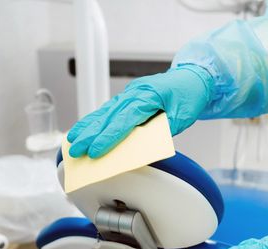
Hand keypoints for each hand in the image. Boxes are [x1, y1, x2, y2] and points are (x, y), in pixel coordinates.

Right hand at [67, 65, 212, 157]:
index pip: (124, 121)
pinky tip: (83, 129)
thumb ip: (160, 132)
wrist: (193, 77)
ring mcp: (129, 94)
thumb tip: (141, 148)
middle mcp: (135, 93)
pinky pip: (108, 110)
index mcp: (148, 96)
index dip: (108, 138)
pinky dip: (95, 120)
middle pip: (108, 117)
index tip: (95, 151)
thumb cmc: (189, 96)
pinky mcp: (128, 98)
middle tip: (76, 150)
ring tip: (73, 140)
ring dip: (87, 127)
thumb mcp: (181, 118)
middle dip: (90, 135)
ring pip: (104, 112)